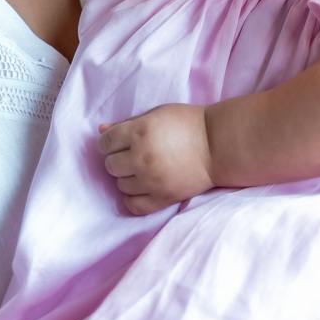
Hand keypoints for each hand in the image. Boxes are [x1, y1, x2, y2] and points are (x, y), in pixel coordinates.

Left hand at [98, 104, 213, 214]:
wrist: (218, 145)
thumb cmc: (188, 123)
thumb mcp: (157, 114)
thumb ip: (127, 122)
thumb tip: (101, 129)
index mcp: (141, 131)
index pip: (106, 142)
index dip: (110, 141)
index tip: (119, 141)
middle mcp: (143, 156)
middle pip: (111, 165)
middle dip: (119, 158)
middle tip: (134, 154)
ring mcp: (152, 180)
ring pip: (120, 185)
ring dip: (128, 177)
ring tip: (143, 169)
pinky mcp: (163, 197)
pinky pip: (133, 205)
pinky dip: (133, 198)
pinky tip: (141, 187)